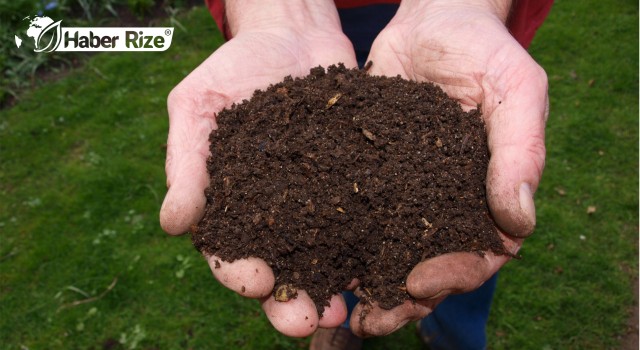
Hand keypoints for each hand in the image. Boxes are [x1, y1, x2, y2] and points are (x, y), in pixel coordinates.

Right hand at [159, 0, 356, 336]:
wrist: (292, 35)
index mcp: (231, 205)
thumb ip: (186, 163)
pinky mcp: (354, 185)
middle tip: (305, 323)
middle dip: (290, 301)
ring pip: (324, 258)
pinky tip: (383, 265)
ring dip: (333, 289)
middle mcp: (275, 214)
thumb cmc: (234, 68)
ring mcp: (317, 202)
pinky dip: (371, 247)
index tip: (256, 281)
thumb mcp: (197, 106)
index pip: (229, 252)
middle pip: (280, 269)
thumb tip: (173, 224)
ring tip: (346, 312)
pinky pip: (363, 221)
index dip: (239, 273)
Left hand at [350, 0, 547, 335]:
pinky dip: (334, 239)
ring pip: (386, 250)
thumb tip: (520, 223)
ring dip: (363, 282)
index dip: (453, 275)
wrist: (432, 19)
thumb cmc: (483, 49)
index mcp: (487, 195)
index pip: (479, 253)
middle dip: (400, 297)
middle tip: (369, 321)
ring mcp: (404, 192)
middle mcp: (444, 202)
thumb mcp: (514, 90)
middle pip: (427, 266)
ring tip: (334, 305)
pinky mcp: (367, 174)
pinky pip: (352, 213)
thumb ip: (520, 151)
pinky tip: (309, 257)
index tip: (419, 282)